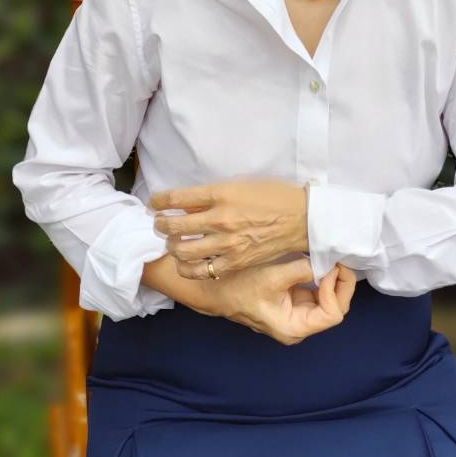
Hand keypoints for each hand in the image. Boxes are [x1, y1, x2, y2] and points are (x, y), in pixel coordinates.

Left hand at [149, 178, 307, 279]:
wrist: (301, 219)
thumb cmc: (273, 196)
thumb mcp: (240, 185)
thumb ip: (212, 195)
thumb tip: (186, 204)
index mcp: (220, 194)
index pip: (176, 198)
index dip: (158, 200)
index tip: (154, 202)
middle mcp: (220, 219)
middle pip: (173, 226)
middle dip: (160, 225)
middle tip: (160, 224)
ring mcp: (226, 244)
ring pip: (182, 251)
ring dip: (171, 246)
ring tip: (173, 243)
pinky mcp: (235, 262)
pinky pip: (202, 271)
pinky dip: (189, 268)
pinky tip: (187, 262)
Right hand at [210, 257, 356, 345]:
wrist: (215, 290)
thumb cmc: (238, 287)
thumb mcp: (272, 276)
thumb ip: (302, 270)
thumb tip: (326, 262)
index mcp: (294, 327)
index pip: (332, 315)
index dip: (335, 290)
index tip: (329, 268)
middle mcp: (298, 326)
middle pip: (335, 309)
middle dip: (339, 285)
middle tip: (336, 260)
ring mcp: (296, 316)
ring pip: (328, 301)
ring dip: (331, 281)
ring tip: (328, 260)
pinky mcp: (292, 304)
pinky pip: (316, 294)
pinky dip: (321, 279)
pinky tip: (318, 264)